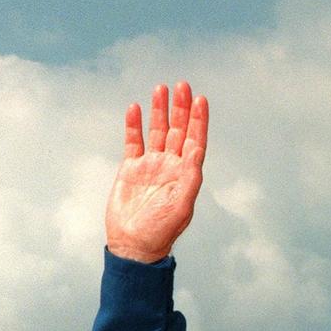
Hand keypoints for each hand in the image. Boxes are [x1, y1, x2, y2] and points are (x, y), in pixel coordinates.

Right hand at [105, 81, 207, 261]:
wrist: (134, 245)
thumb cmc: (161, 231)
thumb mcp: (181, 206)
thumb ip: (190, 178)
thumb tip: (196, 150)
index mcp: (185, 174)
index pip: (195, 141)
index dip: (199, 120)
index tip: (201, 99)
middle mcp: (169, 166)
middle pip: (177, 130)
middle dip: (181, 108)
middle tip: (182, 85)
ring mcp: (150, 166)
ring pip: (156, 131)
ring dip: (160, 110)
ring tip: (161, 88)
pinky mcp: (130, 169)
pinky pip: (132, 141)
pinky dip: (133, 125)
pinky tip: (134, 108)